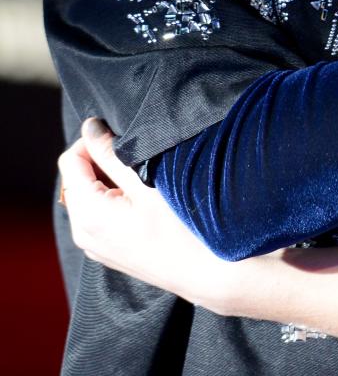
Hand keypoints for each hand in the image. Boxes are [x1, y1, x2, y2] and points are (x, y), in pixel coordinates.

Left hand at [58, 119, 233, 308]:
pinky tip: (142, 198)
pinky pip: (97, 213)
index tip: (124, 135)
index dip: (93, 141)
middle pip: (77, 178)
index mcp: (87, 213)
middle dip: (100, 159)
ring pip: (88, 195)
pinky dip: (112, 197)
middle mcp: (82, 232)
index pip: (71, 160)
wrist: (205, 272)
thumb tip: (90, 127)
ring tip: (143, 176)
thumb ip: (113, 154)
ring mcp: (93, 244)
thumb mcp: (147, 183)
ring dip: (108, 178)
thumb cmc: (181, 227)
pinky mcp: (106, 250)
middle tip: (138, 155)